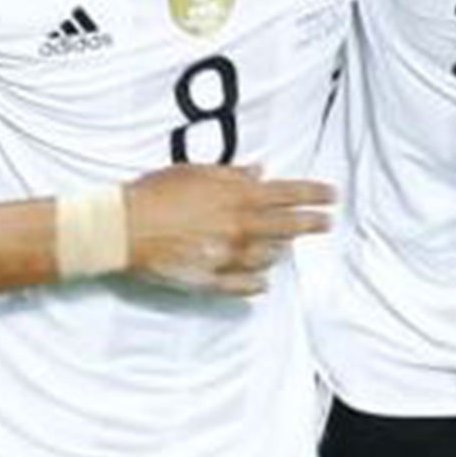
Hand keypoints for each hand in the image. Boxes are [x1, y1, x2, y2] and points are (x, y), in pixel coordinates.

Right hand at [121, 165, 334, 295]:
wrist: (122, 228)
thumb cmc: (155, 194)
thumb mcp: (196, 172)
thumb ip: (232, 174)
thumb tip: (260, 172)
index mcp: (238, 198)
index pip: (289, 194)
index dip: (315, 194)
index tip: (332, 195)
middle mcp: (239, 228)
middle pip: (288, 227)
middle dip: (312, 224)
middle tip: (326, 223)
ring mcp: (227, 257)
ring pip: (269, 256)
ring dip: (280, 249)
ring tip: (286, 246)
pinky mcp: (211, 280)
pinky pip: (244, 284)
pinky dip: (257, 282)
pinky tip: (263, 280)